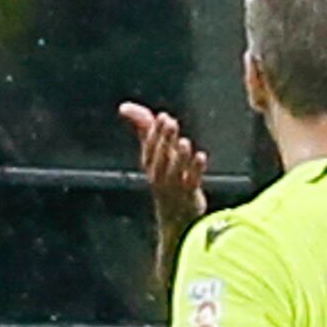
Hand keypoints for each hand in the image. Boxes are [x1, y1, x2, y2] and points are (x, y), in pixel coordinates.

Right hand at [121, 101, 208, 236]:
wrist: (174, 219)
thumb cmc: (165, 179)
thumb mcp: (153, 153)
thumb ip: (143, 127)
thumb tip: (124, 107)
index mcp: (150, 163)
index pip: (149, 146)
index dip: (155, 131)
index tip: (162, 117)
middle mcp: (159, 174)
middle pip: (160, 156)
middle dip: (164, 139)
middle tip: (170, 123)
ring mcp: (174, 186)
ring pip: (174, 170)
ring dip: (178, 156)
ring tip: (183, 142)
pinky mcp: (189, 195)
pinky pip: (191, 182)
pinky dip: (196, 170)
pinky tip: (201, 157)